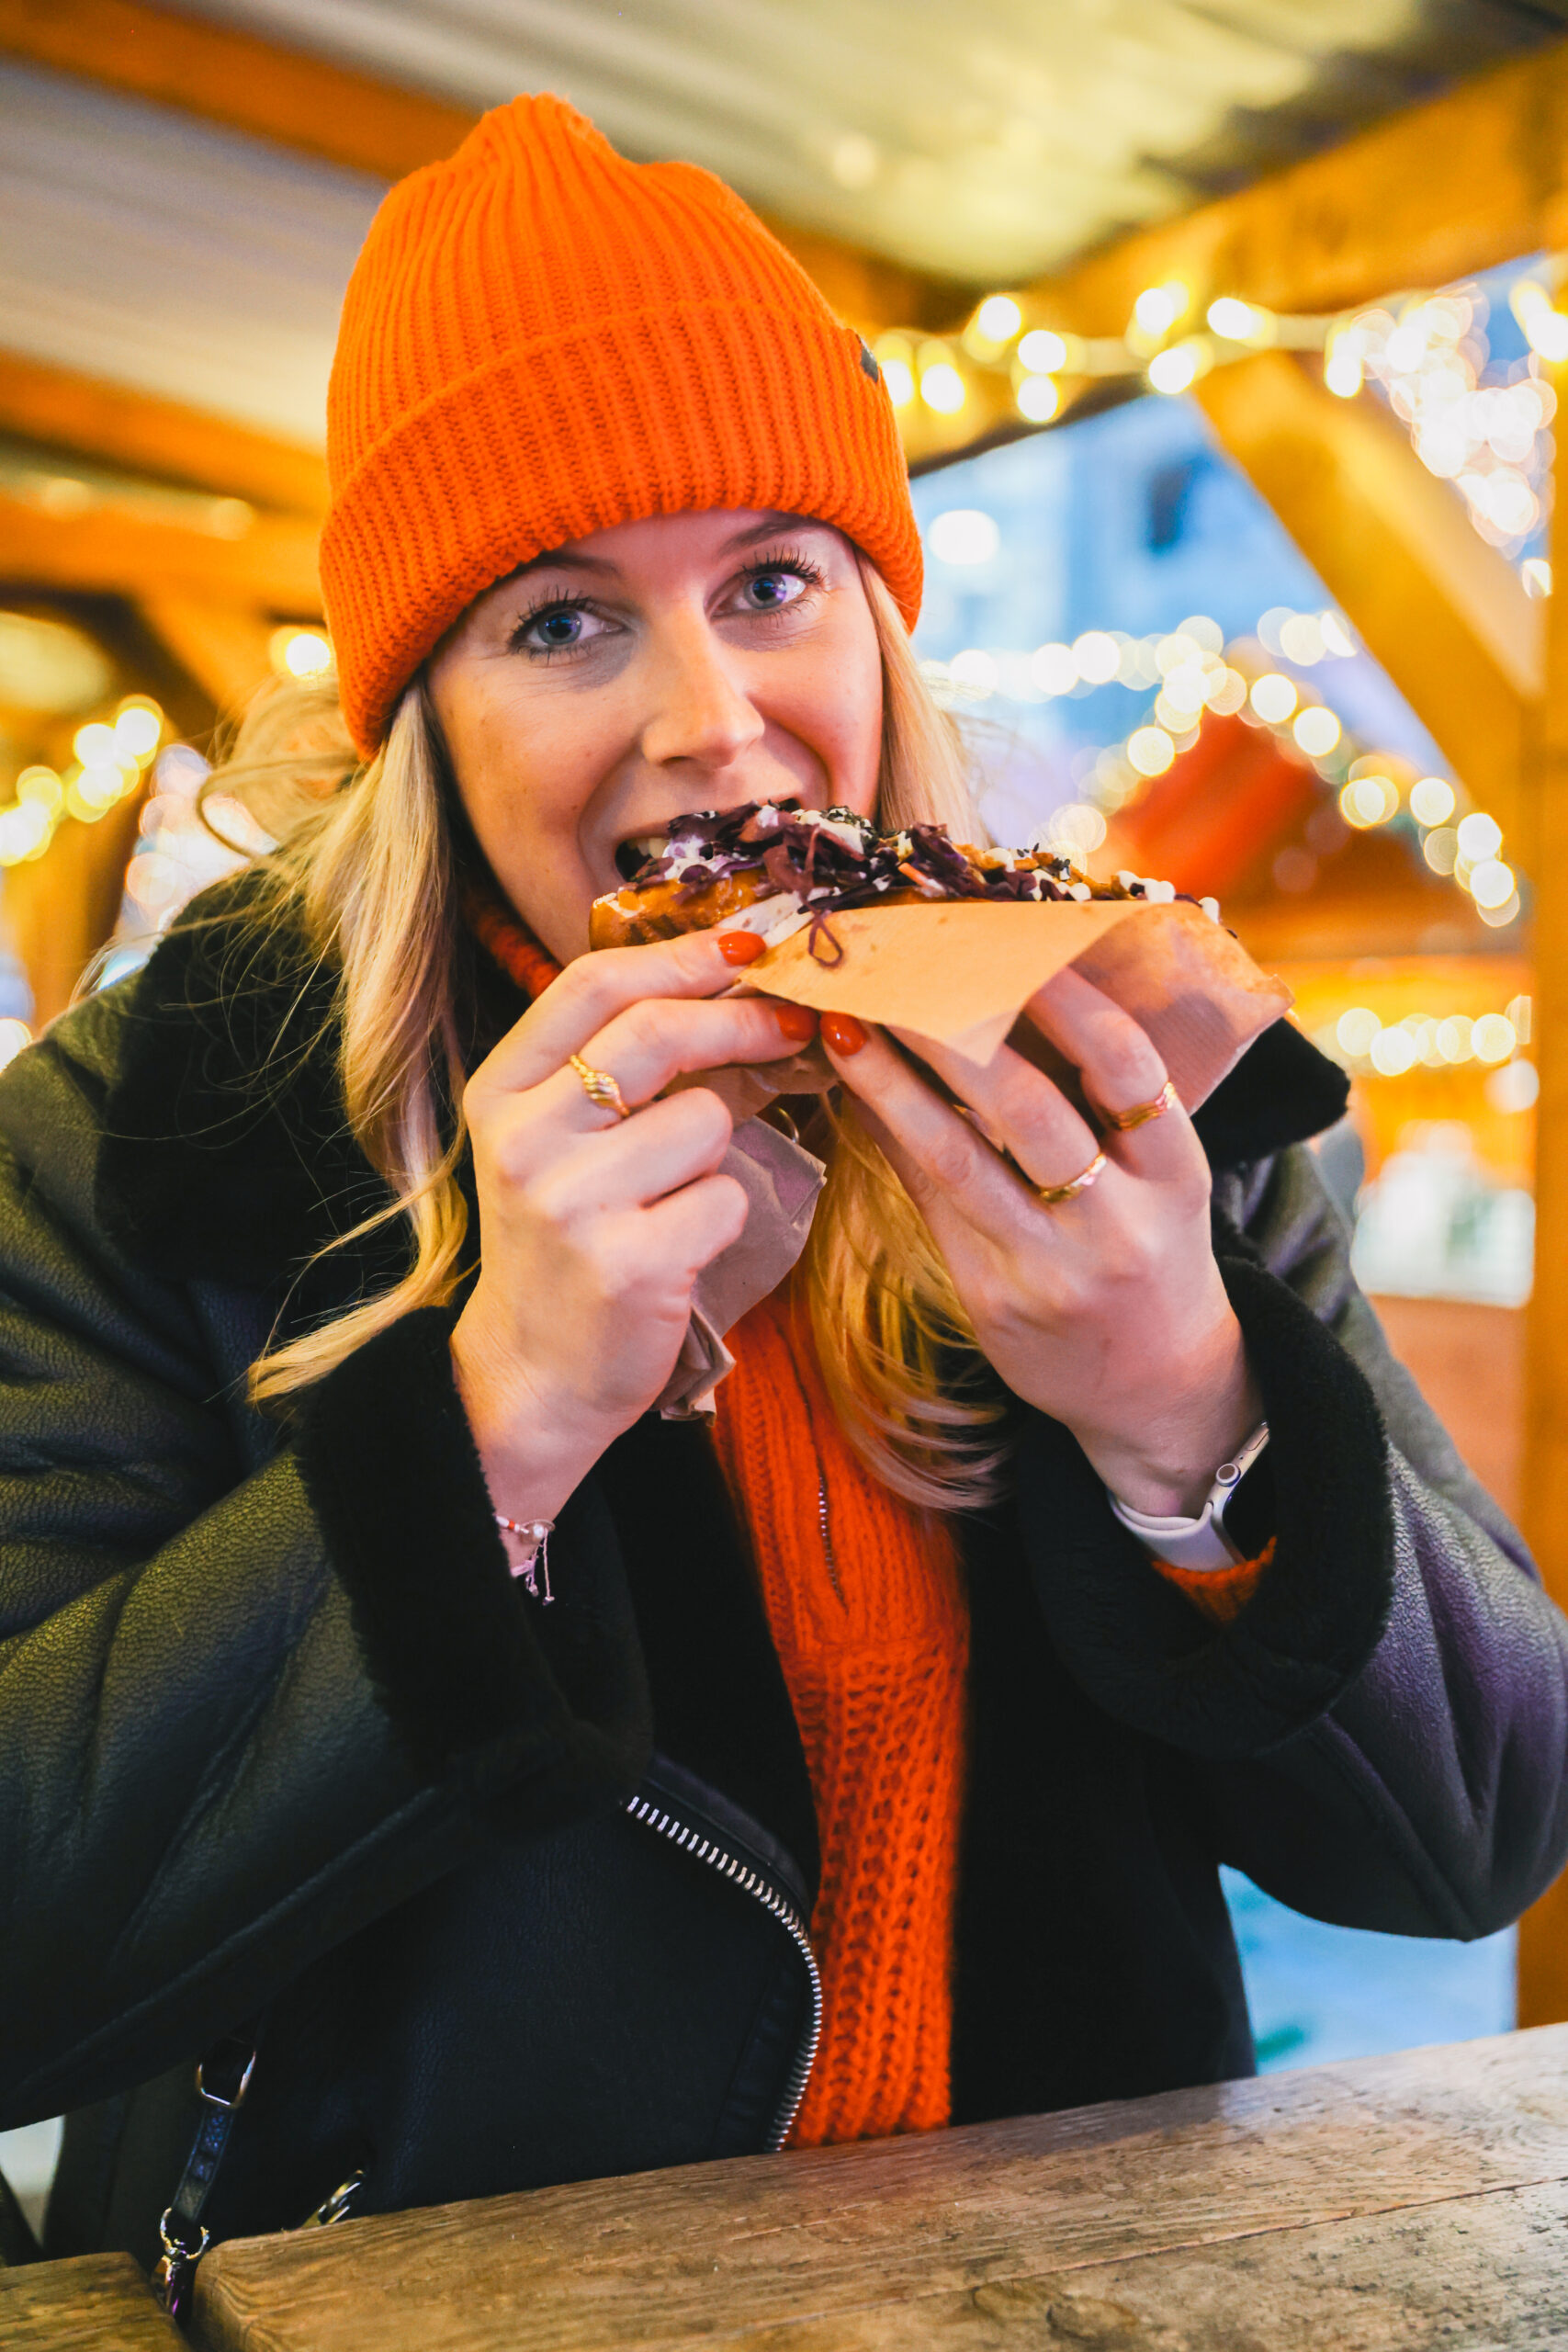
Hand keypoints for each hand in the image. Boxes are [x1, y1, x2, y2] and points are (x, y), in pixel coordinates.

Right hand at [451, 929, 817, 1524]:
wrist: (534, 1371)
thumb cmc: (566, 1241)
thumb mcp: (560, 1140)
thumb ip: (622, 1065)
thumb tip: (741, 983)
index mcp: (502, 1092)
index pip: (593, 985)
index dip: (681, 957)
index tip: (747, 949)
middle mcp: (526, 1140)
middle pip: (657, 1033)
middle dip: (742, 1020)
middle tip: (795, 1023)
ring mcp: (573, 1203)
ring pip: (705, 1120)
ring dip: (719, 1151)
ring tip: (677, 1194)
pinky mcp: (629, 1263)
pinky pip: (725, 1198)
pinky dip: (724, 1217)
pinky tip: (683, 1246)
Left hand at [821, 971, 1259, 1516]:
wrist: (1158, 1388)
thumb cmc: (1150, 1251)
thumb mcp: (1160, 1180)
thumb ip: (1105, 1102)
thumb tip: (1008, 988)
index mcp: (1176, 1175)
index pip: (1126, 1068)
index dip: (1068, 1001)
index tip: (1009, 942)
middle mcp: (1118, 1223)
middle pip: (1028, 1107)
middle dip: (951, 1030)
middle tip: (894, 968)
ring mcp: (1049, 1267)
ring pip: (958, 1158)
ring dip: (891, 1083)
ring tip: (843, 1026)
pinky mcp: (992, 1299)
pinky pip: (930, 1201)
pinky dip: (890, 1140)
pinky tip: (854, 1094)